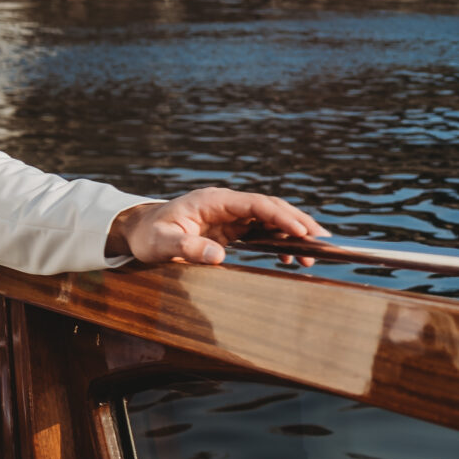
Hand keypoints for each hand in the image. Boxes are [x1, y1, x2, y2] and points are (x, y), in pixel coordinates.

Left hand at [108, 188, 325, 265]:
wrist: (138, 232)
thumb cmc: (148, 235)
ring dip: (292, 233)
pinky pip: (261, 231)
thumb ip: (187, 247)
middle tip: (321, 242)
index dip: (280, 216)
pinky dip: (278, 241)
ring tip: (310, 255)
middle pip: (270, 208)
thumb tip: (217, 255)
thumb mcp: (162, 243)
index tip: (301, 231)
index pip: (255, 204)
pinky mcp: (230, 228)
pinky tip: (289, 257)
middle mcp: (226, 204)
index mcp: (213, 200)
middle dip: (297, 223)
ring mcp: (230, 215)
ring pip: (269, 219)